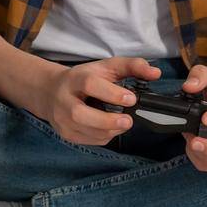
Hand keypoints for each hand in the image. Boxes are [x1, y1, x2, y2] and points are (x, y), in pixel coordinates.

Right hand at [40, 57, 160, 145]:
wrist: (51, 91)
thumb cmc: (84, 78)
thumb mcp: (107, 67)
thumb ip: (132, 66)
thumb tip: (155, 73)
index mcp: (75, 78)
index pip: (90, 84)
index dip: (111, 93)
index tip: (131, 98)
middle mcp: (64, 99)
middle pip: (80, 114)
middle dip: (107, 120)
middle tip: (128, 121)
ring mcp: (61, 119)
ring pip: (83, 130)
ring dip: (108, 131)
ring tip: (122, 124)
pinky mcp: (65, 133)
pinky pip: (86, 140)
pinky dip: (102, 137)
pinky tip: (110, 129)